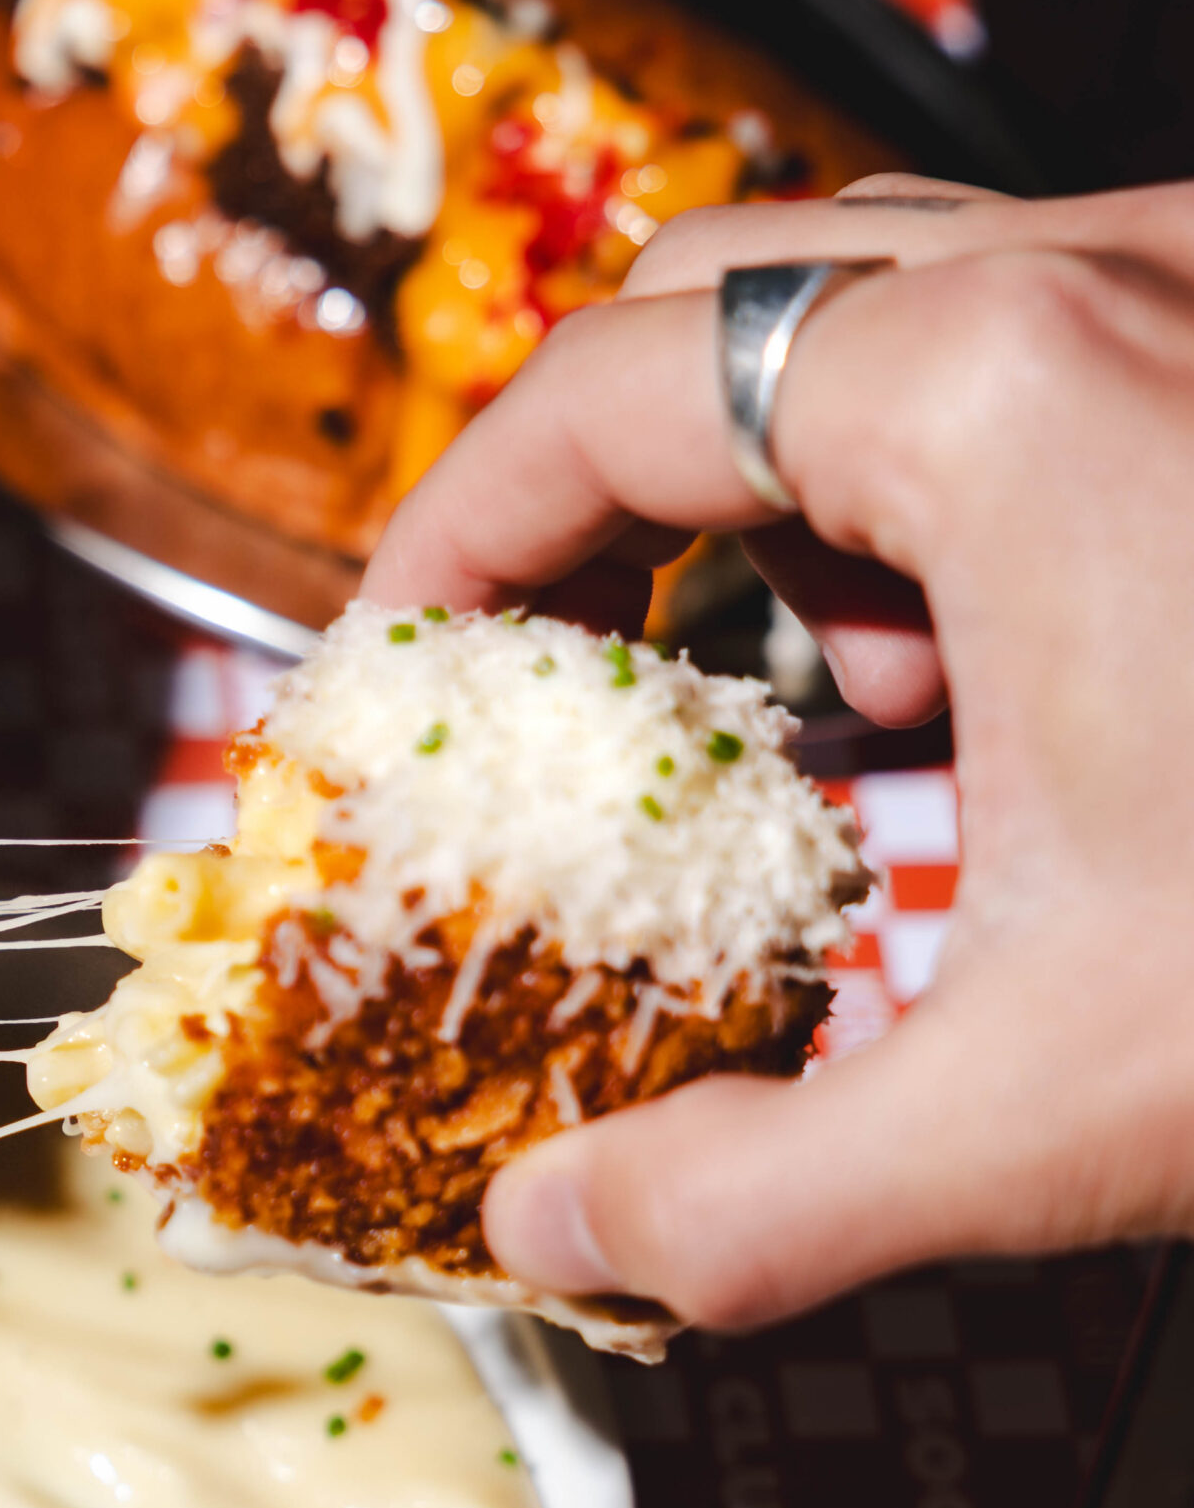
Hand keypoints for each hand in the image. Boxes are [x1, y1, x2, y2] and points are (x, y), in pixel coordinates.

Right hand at [360, 174, 1193, 1328]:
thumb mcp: (1069, 1100)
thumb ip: (759, 1190)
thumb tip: (555, 1228)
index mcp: (1005, 386)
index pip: (597, 391)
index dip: (446, 529)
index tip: (394, 658)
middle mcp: (1113, 278)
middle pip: (719, 306)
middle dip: (593, 489)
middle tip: (541, 659)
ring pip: (881, 318)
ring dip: (771, 499)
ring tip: (766, 699)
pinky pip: (1032, 364)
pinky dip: (934, 508)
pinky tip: (974, 692)